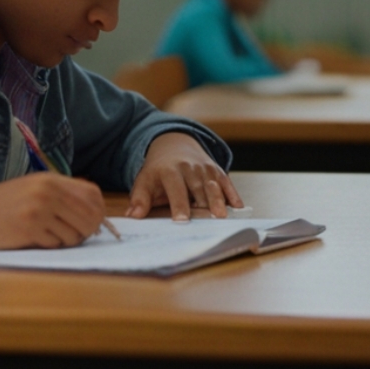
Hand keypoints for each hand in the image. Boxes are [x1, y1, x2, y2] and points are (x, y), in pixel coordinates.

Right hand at [0, 173, 105, 248]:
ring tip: (49, 234)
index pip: (92, 194)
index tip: (93, 222)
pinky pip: (56, 244)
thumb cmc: (5, 204)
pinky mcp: (30, 228)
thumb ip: (61, 195)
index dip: (98, 211)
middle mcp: (47, 191)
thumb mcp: (33, 188)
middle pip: (89, 216)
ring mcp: (39, 209)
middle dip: (87, 231)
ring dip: (66, 240)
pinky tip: (35, 238)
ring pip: (75, 234)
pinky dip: (50, 244)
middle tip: (74, 235)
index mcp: (50, 179)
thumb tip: (95, 213)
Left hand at [126, 132, 242, 220]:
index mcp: (169, 170)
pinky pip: (226, 182)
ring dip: (219, 200)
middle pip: (198, 189)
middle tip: (208, 223)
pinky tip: (237, 207)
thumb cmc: (158, 171)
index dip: (179, 205)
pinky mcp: (217, 171)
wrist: (174, 144)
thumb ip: (139, 199)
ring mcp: (205, 168)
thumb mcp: (144, 180)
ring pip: (214, 185)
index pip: (175, 189)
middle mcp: (189, 168)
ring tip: (222, 217)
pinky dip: (232, 194)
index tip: (181, 220)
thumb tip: (132, 216)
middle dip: (203, 205)